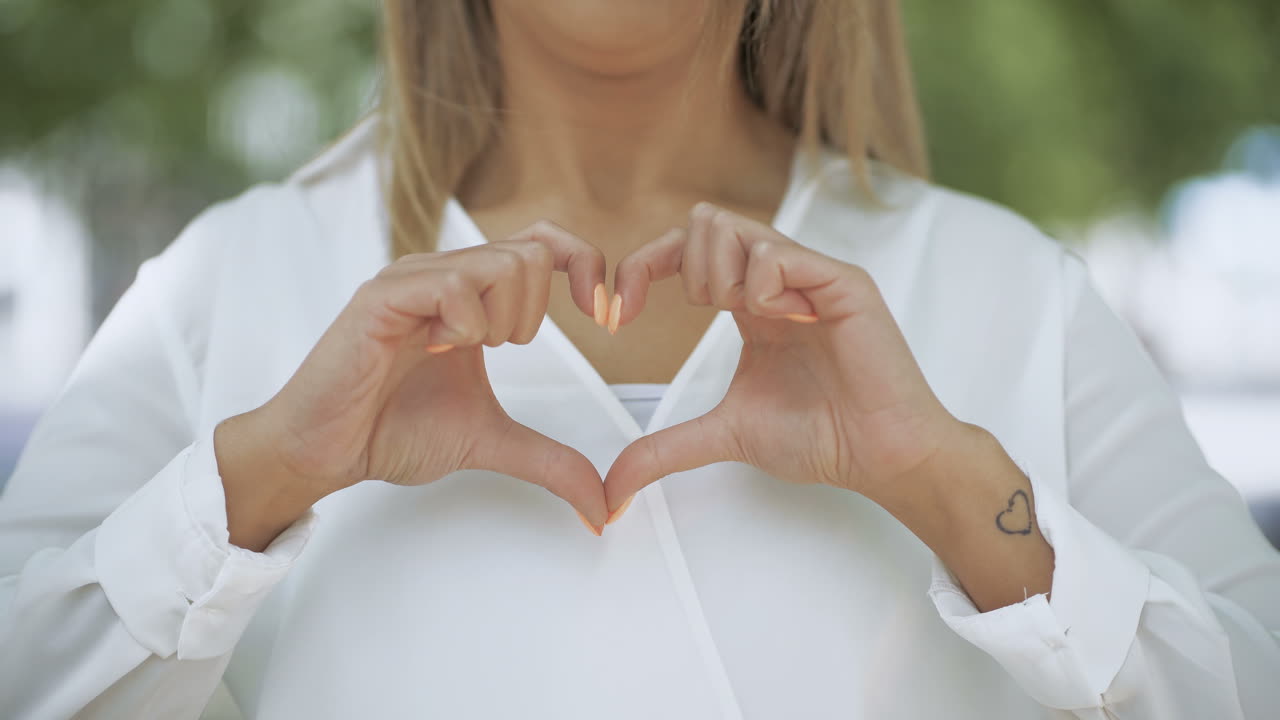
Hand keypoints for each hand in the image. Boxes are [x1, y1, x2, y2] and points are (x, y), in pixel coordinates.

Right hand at [224, 222, 613, 543]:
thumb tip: (601, 504)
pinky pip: (450, 284)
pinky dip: (463, 325)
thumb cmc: (390, 430)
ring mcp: (411, 279)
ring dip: (499, 322)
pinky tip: (434, 350)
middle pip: (531, 252)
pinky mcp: (381, 296)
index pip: (541, 242)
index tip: (603, 318)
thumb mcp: (491, 441)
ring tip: (458, 352)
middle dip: (533, 315)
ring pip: (500, 262)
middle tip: (497, 353)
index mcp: (471, 293)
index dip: (584, 266)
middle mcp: (442, 274)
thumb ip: (550, 461)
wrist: (324, 451)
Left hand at [602, 203, 963, 518]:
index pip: (684, 251)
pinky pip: (777, 254)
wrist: (879, 456)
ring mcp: (809, 275)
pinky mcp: (841, 282)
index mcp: (751, 302)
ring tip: (748, 321)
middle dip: (678, 268)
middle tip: (696, 316)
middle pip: (702, 222)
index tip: (616, 314)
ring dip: (716, 278)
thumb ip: (667, 448)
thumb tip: (615, 486)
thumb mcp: (726, 435)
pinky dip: (762, 288)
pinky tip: (784, 322)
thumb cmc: (824, 437)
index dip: (640, 269)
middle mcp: (778, 279)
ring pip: (729, 227)